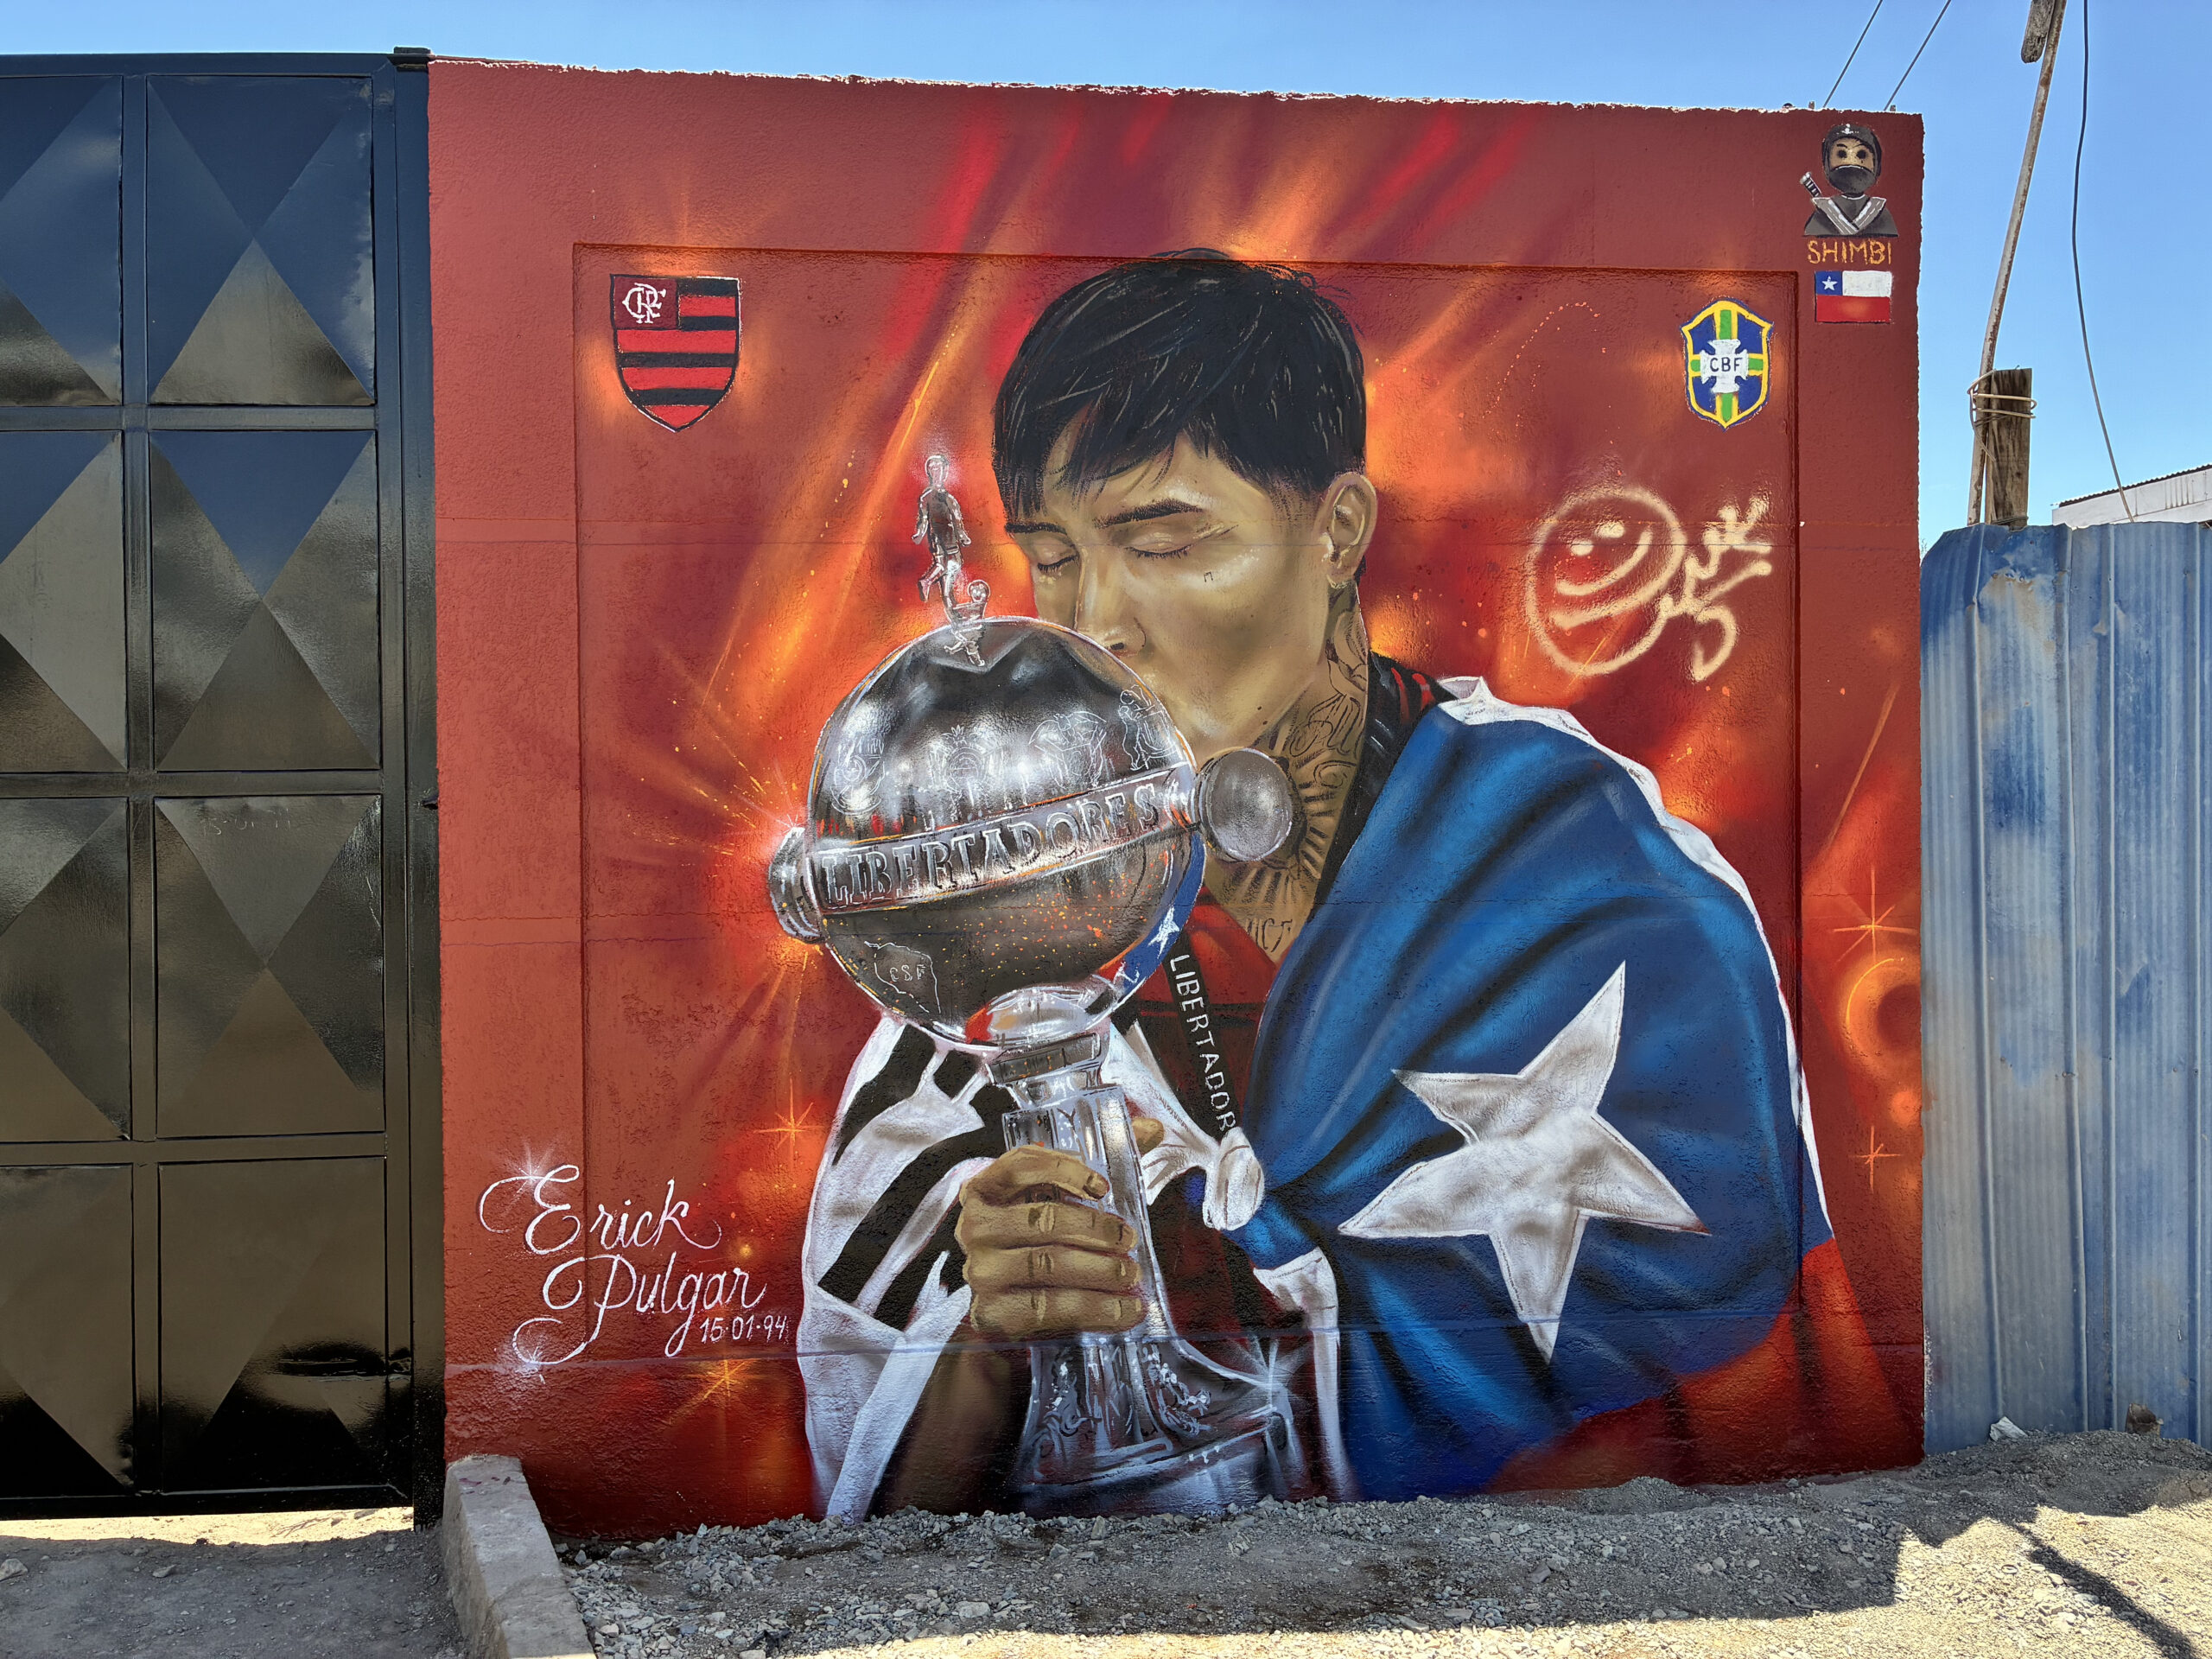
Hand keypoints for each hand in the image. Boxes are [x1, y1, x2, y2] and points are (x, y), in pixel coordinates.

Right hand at [955, 1117, 1163, 1340]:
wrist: (1007, 1308)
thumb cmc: (1038, 1243)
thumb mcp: (1057, 1202)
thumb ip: (1098, 1167)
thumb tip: (1153, 1128)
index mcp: (986, 1188)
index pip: (1020, 1165)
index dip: (1063, 1170)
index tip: (1103, 1187)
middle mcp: (974, 1226)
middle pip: (1043, 1220)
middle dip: (1095, 1229)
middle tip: (1129, 1239)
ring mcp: (980, 1270)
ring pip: (1047, 1265)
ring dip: (1098, 1270)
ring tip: (1131, 1274)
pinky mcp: (991, 1312)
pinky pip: (1047, 1308)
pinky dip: (1093, 1309)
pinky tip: (1123, 1310)